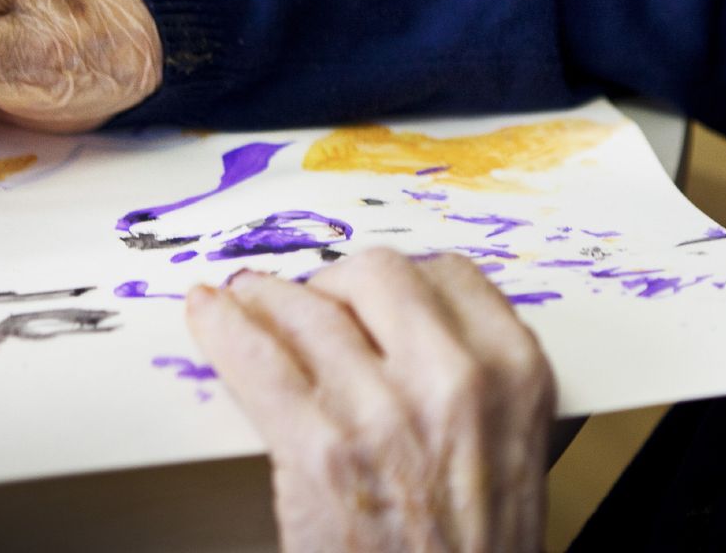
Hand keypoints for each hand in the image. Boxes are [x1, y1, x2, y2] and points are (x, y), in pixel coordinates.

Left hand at [186, 252, 555, 552]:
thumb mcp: (515, 447)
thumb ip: (479, 381)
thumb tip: (413, 333)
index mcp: (514, 372)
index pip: (447, 275)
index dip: (399, 281)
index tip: (371, 293)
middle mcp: (455, 379)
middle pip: (378, 274)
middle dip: (336, 282)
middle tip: (314, 300)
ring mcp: (383, 411)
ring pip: (310, 310)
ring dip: (270, 297)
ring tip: (249, 299)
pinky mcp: (319, 451)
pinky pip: (258, 361)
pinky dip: (224, 329)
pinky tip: (210, 314)